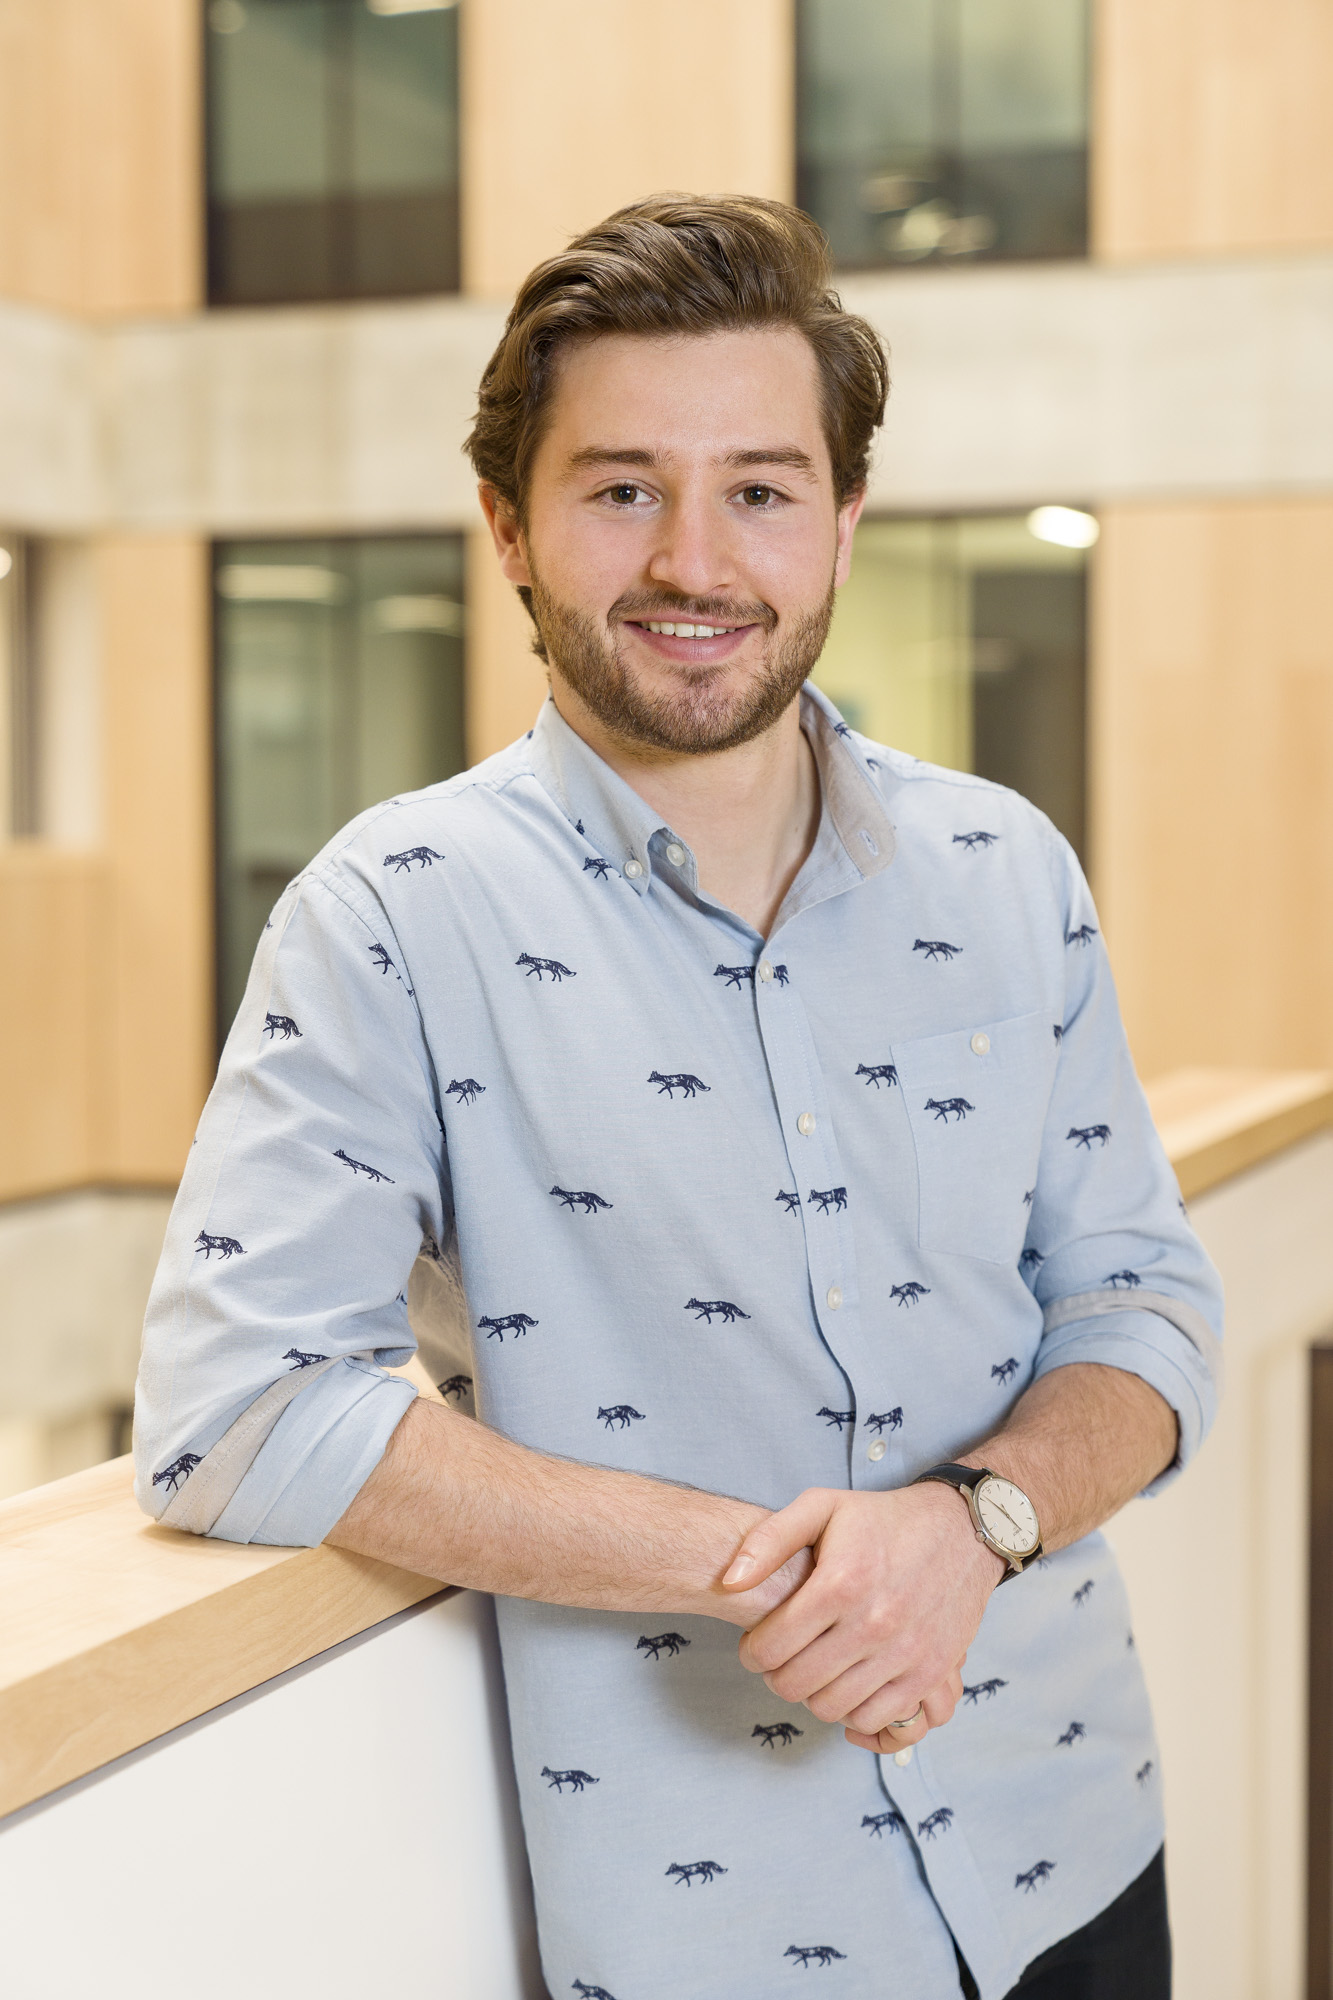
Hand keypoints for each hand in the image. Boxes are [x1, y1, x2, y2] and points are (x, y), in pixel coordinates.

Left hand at [721, 1482, 1003, 1751]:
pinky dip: (856, 1713)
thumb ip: (769, 1541)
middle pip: (797, 1685)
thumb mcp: (822, 1507)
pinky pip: (879, 1719)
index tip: (756, 1644)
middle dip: (776, 1676)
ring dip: (814, 1696)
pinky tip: (847, 1687)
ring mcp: (907, 1653)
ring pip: (834, 1709)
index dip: (751, 1652)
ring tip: (813, 1670)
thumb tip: (729, 1582)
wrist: (962, 1530)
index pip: (770, 1648)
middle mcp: (875, 1624)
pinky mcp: (932, 1673)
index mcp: (841, 1583)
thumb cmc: (883, 1519)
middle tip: (780, 1660)